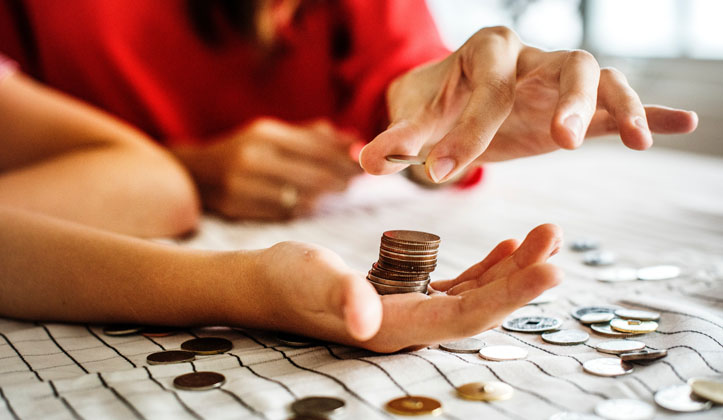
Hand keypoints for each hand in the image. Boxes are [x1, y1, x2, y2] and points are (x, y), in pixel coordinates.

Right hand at [173, 118, 361, 219]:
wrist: (196, 173)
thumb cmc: (244, 150)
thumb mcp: (273, 134)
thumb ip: (313, 136)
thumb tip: (355, 140)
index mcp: (265, 134)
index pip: (317, 148)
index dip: (345, 158)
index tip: (365, 163)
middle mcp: (253, 158)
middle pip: (313, 175)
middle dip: (341, 178)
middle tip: (359, 181)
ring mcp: (243, 185)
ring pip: (300, 197)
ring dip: (325, 196)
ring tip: (340, 190)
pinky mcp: (238, 208)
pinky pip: (283, 213)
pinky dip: (303, 208)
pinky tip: (313, 203)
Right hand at [252, 223, 562, 352]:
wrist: (266, 283)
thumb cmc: (285, 280)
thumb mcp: (312, 279)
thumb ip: (342, 296)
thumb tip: (366, 320)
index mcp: (395, 328)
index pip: (466, 317)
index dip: (511, 297)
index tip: (551, 270)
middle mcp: (411, 327)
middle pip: (482, 307)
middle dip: (523, 278)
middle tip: (556, 241)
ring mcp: (411, 312)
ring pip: (476, 295)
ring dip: (513, 269)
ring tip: (544, 237)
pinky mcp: (406, 296)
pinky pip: (458, 285)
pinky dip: (486, 267)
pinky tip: (507, 249)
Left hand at [360, 26, 698, 182]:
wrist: (453, 100)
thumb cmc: (435, 106)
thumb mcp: (415, 121)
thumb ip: (396, 140)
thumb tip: (366, 161)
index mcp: (485, 53)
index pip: (486, 89)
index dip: (465, 131)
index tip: (442, 173)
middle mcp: (529, 57)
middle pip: (565, 63)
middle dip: (566, 100)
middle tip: (560, 142)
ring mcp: (557, 79)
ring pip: (600, 77)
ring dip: (618, 105)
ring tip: (635, 140)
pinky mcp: (576, 105)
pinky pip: (619, 102)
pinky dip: (648, 112)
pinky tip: (681, 125)